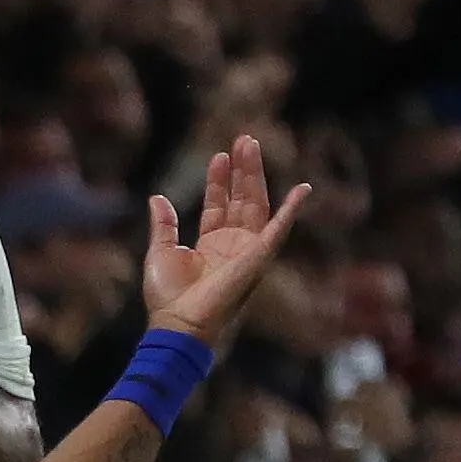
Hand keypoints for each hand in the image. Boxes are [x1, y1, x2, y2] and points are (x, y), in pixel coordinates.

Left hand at [141, 133, 310, 354]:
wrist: (177, 321)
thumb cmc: (168, 296)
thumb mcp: (161, 251)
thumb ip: (164, 225)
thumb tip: (157, 198)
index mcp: (210, 246)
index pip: (218, 205)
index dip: (219, 181)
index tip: (219, 156)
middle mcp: (232, 246)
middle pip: (241, 199)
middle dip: (242, 170)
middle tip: (243, 140)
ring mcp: (247, 250)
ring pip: (256, 204)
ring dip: (255, 175)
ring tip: (250, 144)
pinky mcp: (258, 257)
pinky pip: (280, 230)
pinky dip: (292, 210)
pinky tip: (303, 190)